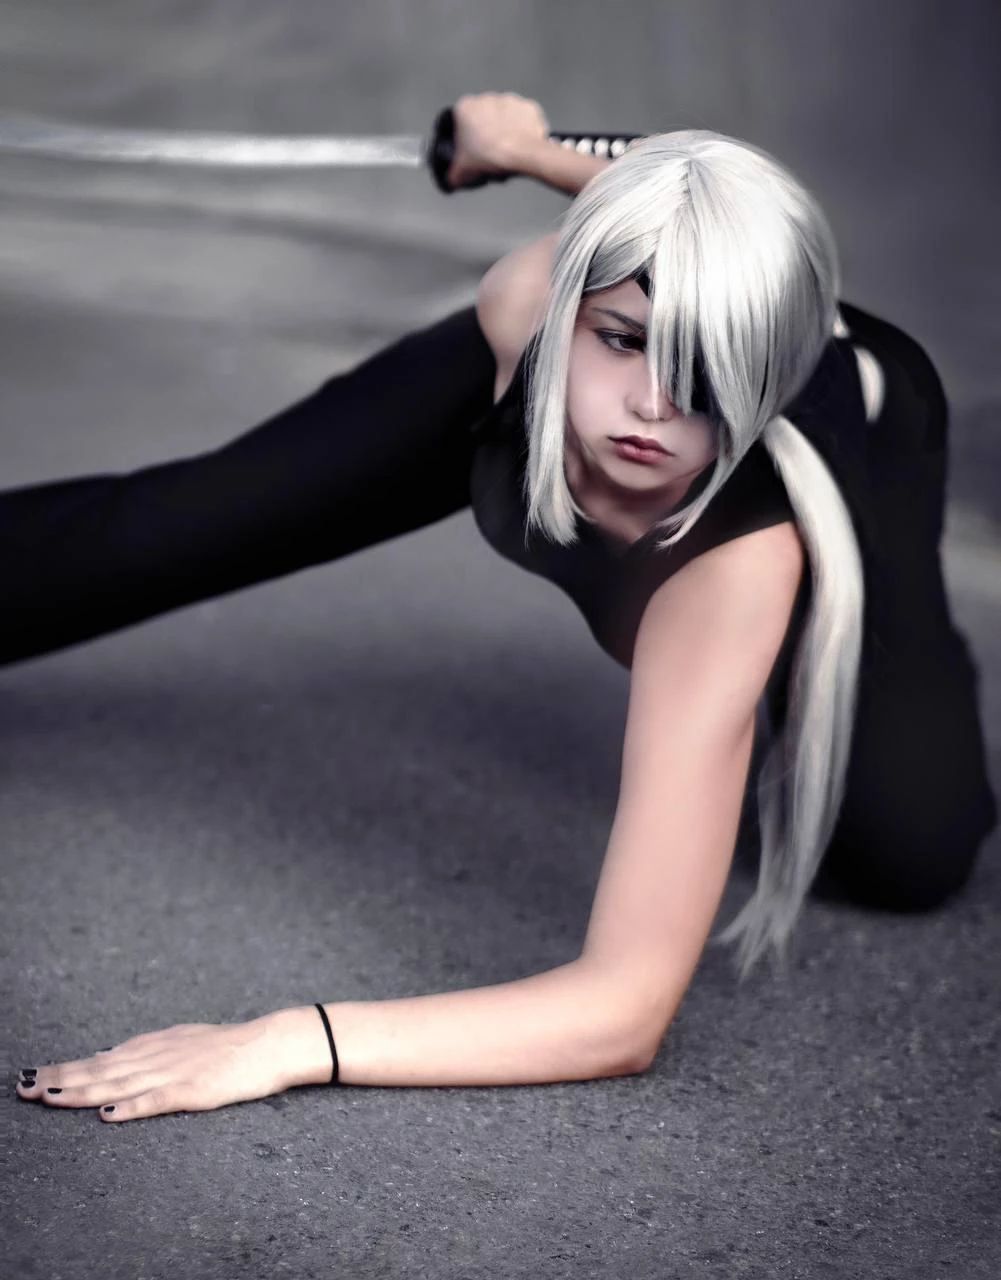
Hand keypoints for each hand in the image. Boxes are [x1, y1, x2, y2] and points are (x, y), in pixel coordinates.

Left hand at [15, 1015, 293, 1122]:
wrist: (267, 1044)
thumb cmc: (226, 1045)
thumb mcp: (178, 1039)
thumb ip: (142, 1050)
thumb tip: (104, 1057)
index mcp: (152, 1046)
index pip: (99, 1060)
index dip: (65, 1069)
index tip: (33, 1076)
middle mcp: (156, 1057)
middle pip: (100, 1072)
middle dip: (61, 1080)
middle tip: (24, 1087)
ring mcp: (173, 1073)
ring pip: (119, 1084)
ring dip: (83, 1093)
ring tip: (51, 1098)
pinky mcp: (193, 1090)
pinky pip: (157, 1100)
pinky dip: (132, 1107)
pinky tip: (110, 1115)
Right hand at [448, 91, 550, 188]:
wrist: (523, 154)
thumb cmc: (491, 157)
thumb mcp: (462, 171)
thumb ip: (453, 174)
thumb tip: (453, 179)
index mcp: (464, 108)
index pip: (459, 123)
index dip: (463, 140)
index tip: (469, 152)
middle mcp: (486, 98)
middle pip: (482, 119)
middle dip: (485, 134)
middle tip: (488, 155)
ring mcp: (509, 99)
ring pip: (503, 118)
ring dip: (503, 131)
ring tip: (505, 153)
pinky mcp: (527, 106)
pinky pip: (523, 119)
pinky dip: (522, 131)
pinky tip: (520, 145)